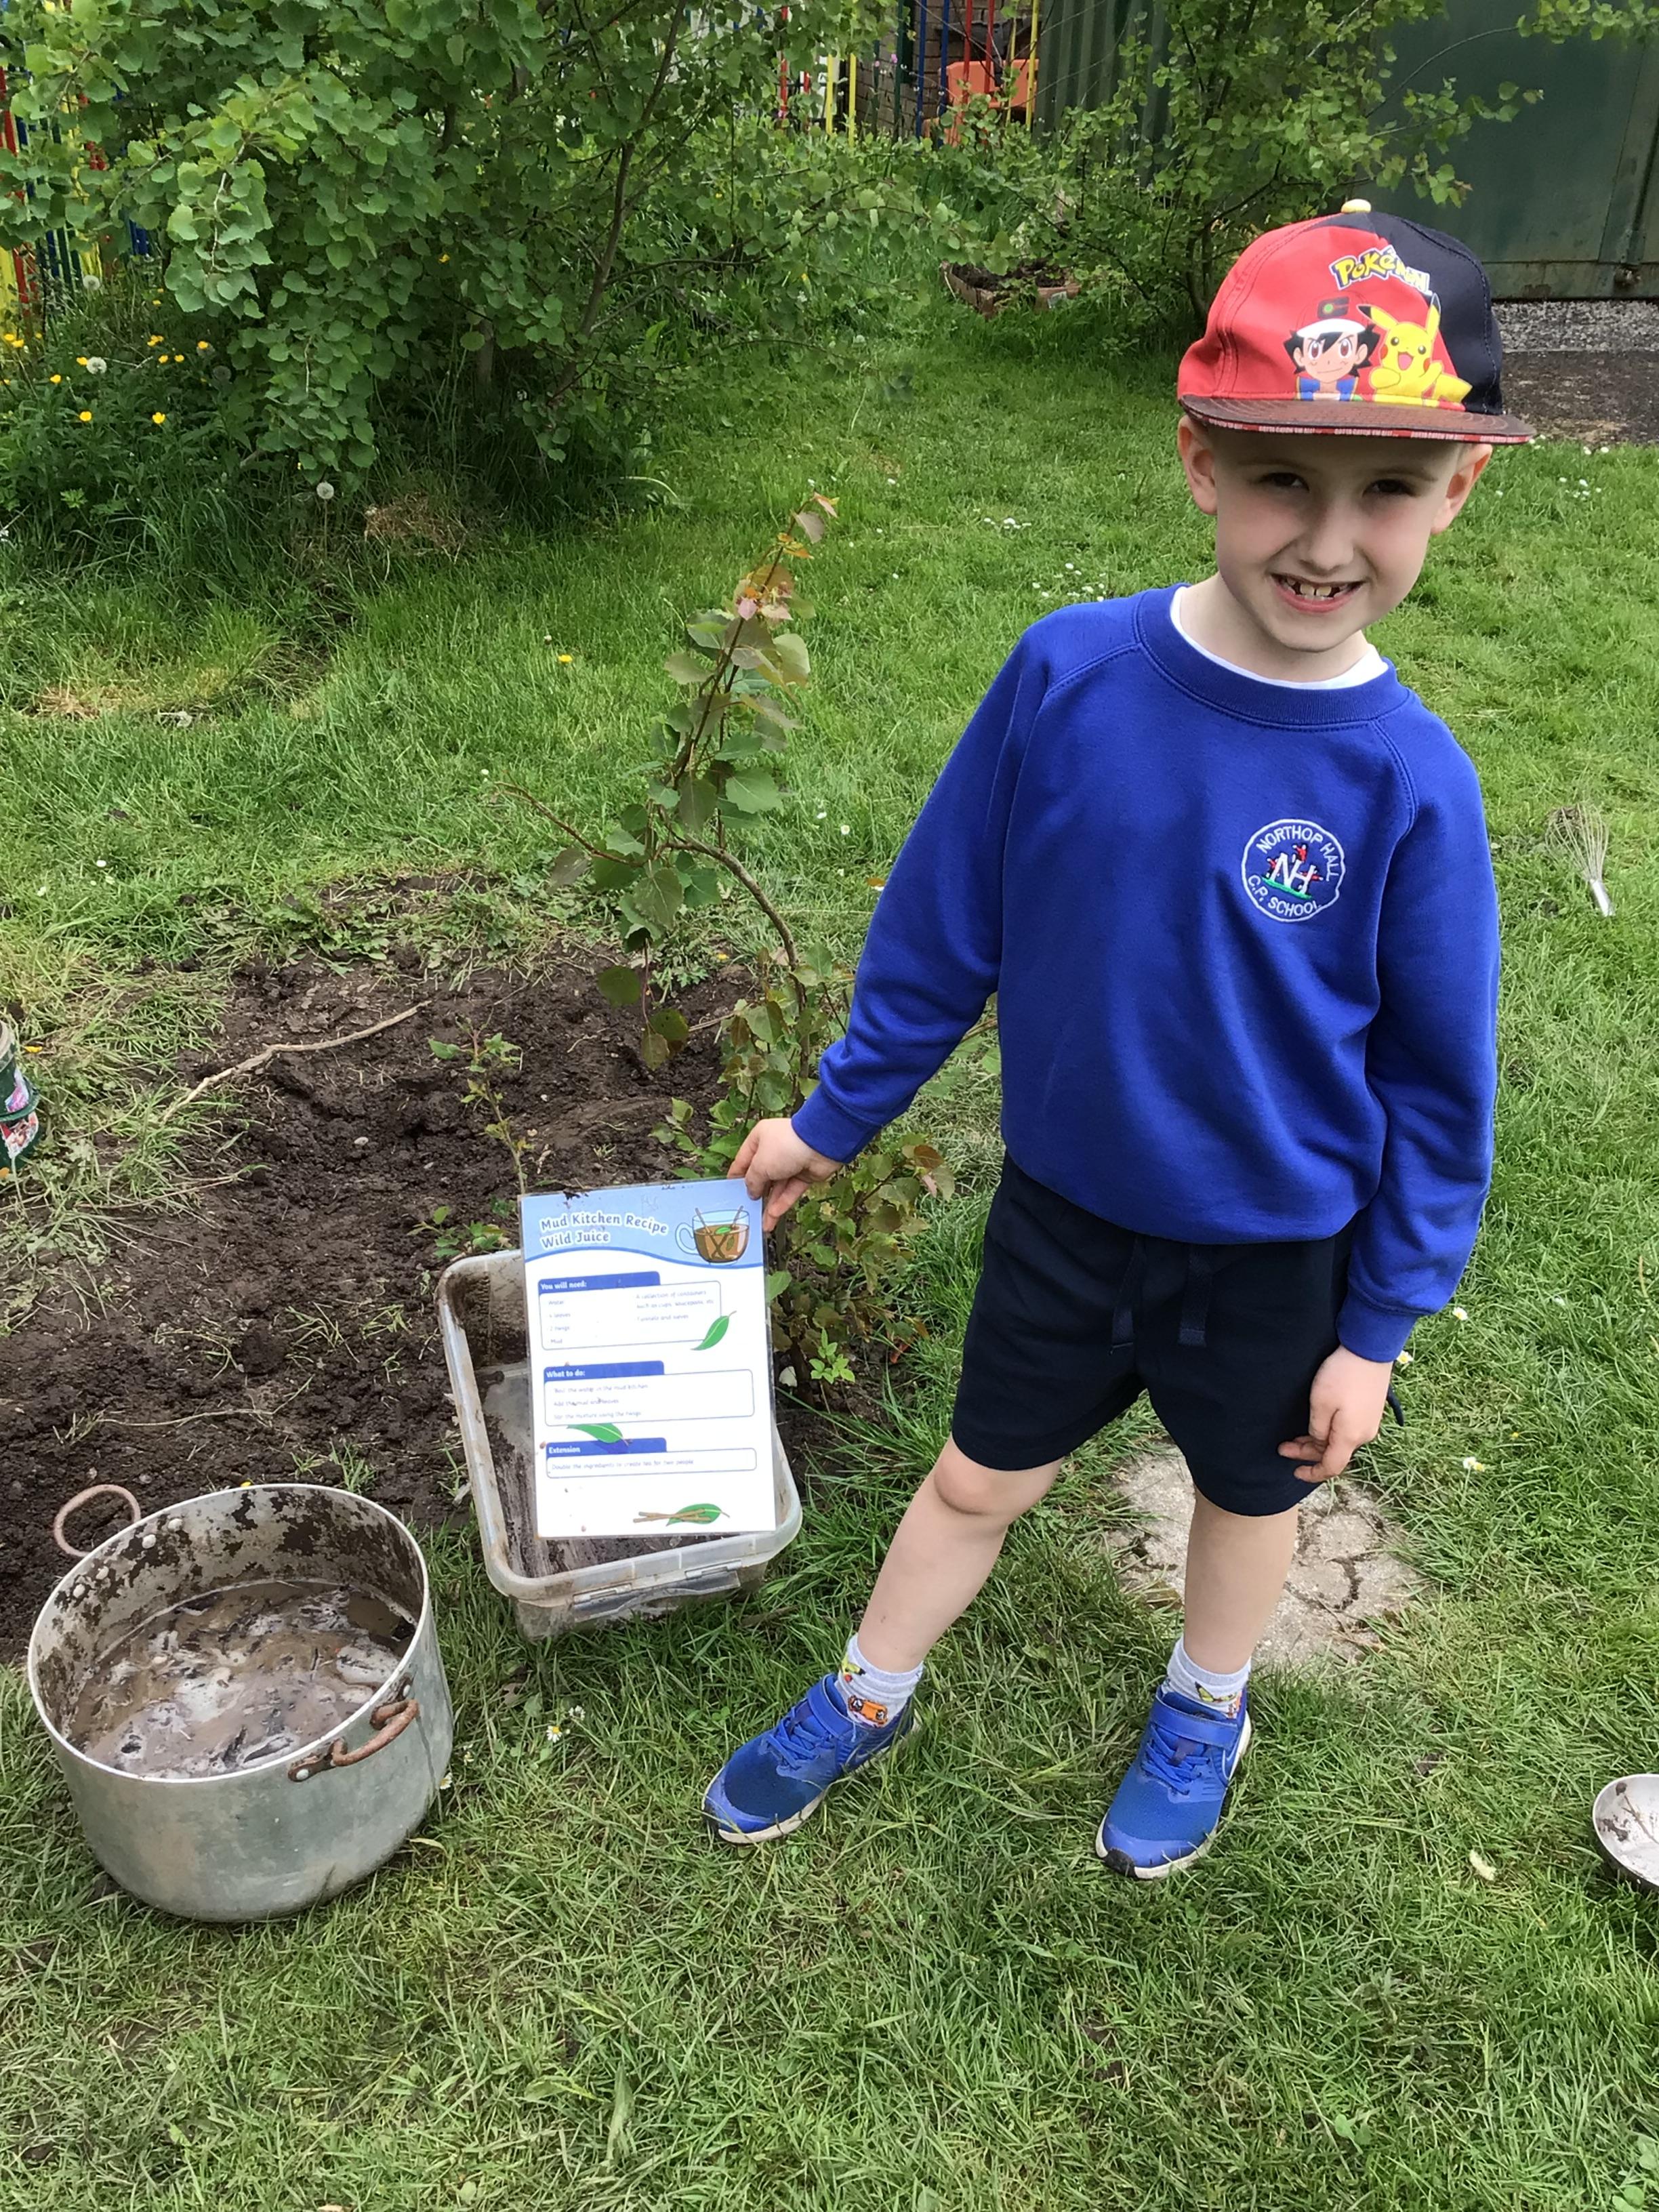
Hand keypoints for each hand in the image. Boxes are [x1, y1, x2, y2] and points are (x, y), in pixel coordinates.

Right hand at [730, 1117, 841, 1231]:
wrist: (820, 1144)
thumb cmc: (785, 1146)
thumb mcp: (759, 1164)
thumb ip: (752, 1181)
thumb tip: (751, 1192)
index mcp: (759, 1140)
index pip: (744, 1160)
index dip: (737, 1177)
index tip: (730, 1192)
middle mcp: (774, 1150)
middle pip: (761, 1176)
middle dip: (755, 1194)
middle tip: (747, 1210)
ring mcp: (790, 1163)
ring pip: (777, 1187)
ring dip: (769, 1205)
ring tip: (761, 1223)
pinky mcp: (804, 1174)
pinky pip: (790, 1191)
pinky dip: (782, 1203)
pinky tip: (773, 1216)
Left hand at [1277, 1346, 1393, 1483]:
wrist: (1370, 1349)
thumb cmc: (1342, 1375)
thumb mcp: (1320, 1404)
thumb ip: (1317, 1430)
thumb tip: (1319, 1442)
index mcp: (1351, 1437)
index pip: (1331, 1467)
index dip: (1313, 1474)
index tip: (1295, 1472)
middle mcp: (1364, 1435)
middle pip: (1334, 1454)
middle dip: (1307, 1453)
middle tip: (1283, 1447)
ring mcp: (1369, 1423)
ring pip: (1340, 1441)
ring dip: (1317, 1442)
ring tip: (1295, 1436)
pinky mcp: (1370, 1411)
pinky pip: (1348, 1430)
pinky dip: (1330, 1432)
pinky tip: (1317, 1425)